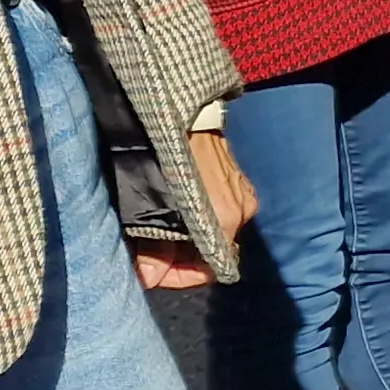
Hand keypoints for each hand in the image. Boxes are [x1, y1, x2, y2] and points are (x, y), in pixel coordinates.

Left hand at [137, 128, 254, 289]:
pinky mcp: (239, 180)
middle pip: (214, 251)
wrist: (179, 111)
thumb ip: (151, 249)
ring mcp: (244, 195)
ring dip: (189, 236)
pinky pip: (221, 212)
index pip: (213, 270)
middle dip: (182, 256)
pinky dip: (200, 218)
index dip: (181, 276)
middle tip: (151, 251)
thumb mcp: (145, 207)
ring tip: (159, 229)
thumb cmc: (160, 158)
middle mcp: (243, 213)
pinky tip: (176, 209)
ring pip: (216, 231)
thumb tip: (149, 279)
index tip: (154, 272)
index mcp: (225, 223)